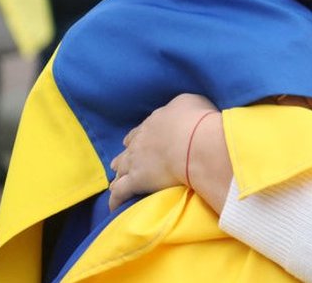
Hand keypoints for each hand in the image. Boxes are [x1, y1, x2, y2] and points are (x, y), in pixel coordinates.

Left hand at [108, 93, 217, 210]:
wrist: (195, 142)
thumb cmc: (198, 121)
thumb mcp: (192, 102)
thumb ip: (183, 107)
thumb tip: (183, 112)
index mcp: (154, 122)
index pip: (141, 131)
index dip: (137, 138)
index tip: (133, 142)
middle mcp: (141, 140)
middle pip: (127, 150)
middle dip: (123, 157)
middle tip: (119, 164)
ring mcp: (136, 161)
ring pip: (120, 169)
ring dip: (117, 176)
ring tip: (114, 183)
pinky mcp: (136, 180)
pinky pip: (120, 192)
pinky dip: (115, 199)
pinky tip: (113, 207)